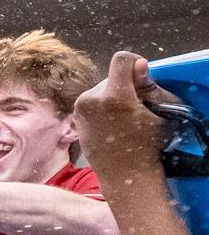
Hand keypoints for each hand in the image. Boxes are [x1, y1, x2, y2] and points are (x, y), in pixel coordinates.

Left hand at [76, 51, 174, 182]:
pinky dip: (104, 107)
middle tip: (138, 106)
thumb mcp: (159, 112)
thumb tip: (138, 64)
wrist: (124, 174)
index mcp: (113, 96)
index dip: (135, 62)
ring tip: (125, 117)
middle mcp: (90, 100)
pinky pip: (94, 102)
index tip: (142, 75)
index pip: (121, 59)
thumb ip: (148, 85)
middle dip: (126, 85)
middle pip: (112, 77)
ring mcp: (80, 110)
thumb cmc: (147, 144)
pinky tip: (114, 124)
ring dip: (114, 96)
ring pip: (102, 89)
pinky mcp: (76, 118)